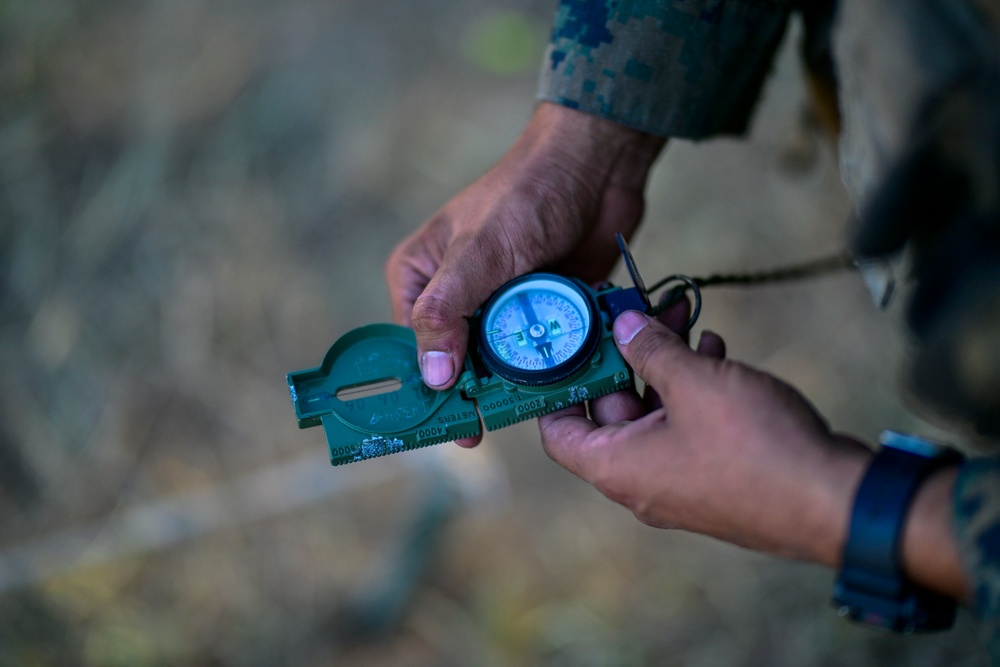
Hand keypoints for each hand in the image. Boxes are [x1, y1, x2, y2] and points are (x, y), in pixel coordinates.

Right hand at [386, 103, 664, 405]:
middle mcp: (454, 296)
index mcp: (419, 279)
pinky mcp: (538, 309)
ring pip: (502, 362)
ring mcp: (498, 305)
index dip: (435, 388)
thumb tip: (432, 376)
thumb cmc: (526, 195)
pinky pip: (538, 350)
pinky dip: (550, 366)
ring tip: (536, 403)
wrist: (595, 170)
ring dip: (520, 381)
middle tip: (498, 422)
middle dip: (482, 390)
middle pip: (460, 363)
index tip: (457, 427)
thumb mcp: (477, 254)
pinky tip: (564, 385)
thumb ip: (447, 312)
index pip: (417, 348)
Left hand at [539, 306, 872, 566]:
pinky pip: (687, 425)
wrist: (833, 499)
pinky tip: (714, 349)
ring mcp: (679, 481)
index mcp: (617, 467)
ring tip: (682, 318)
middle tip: (636, 311)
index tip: (567, 345)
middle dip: (623, 356)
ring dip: (664, 365)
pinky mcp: (715, 475)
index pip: (558, 432)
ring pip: (654, 413)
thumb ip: (650, 349)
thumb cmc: (755, 447)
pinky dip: (693, 388)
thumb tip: (623, 325)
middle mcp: (641, 480)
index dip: (556, 386)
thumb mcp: (693, 382)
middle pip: (609, 412)